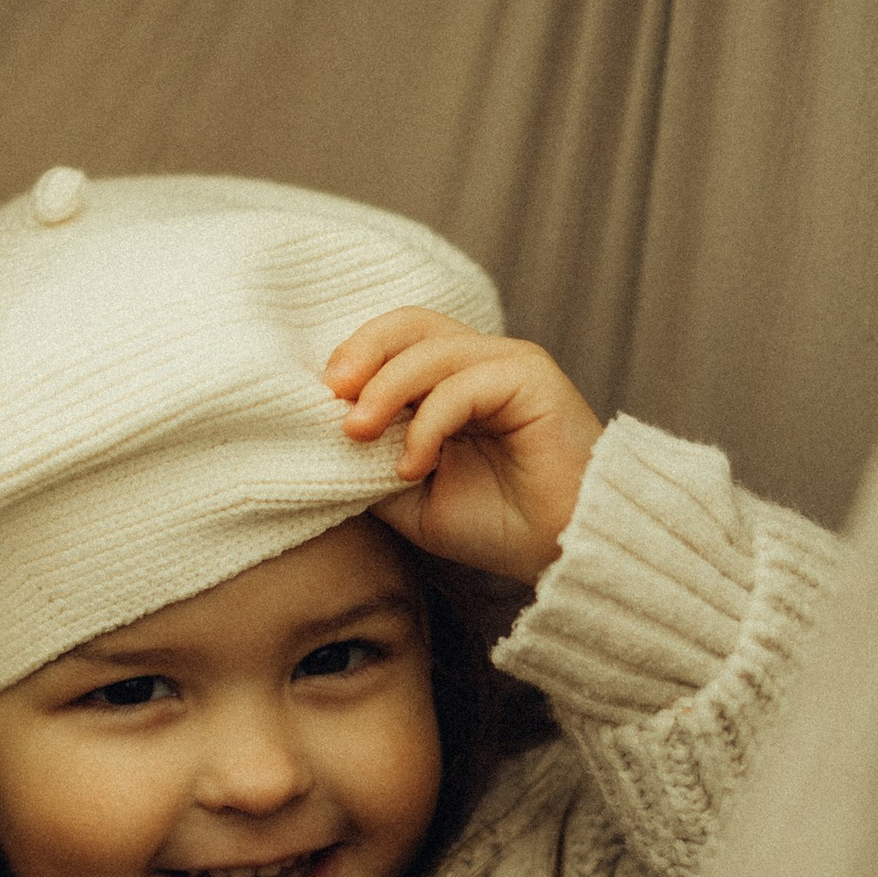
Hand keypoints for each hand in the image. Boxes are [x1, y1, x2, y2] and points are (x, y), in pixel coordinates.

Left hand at [324, 308, 601, 583]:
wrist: (561, 551)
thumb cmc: (496, 526)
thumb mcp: (409, 497)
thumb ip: (367, 463)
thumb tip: (315, 437)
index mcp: (451, 381)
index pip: (393, 342)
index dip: (352, 361)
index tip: (316, 402)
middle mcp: (479, 362)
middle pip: (408, 325)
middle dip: (361, 352)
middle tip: (331, 395)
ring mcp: (507, 364)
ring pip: (430, 350)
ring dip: (384, 390)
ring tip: (359, 436)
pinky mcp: (532, 377)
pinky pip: (462, 384)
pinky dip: (427, 423)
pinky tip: (414, 467)